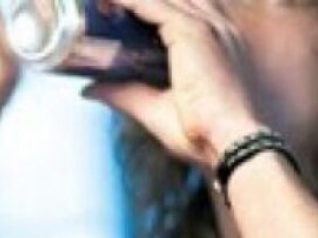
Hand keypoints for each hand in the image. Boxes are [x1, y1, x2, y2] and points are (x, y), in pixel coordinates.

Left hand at [82, 0, 263, 167]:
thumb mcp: (153, 107)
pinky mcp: (193, 33)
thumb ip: (124, 92)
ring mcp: (207, 27)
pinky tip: (107, 1)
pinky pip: (153, 5)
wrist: (226, 143)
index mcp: (215, 43)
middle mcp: (216, 28)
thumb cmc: (202, 133)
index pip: (182, 9)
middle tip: (102, 6)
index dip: (150, 6)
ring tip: (100, 2)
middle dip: (138, 1)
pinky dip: (129, 2)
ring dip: (131, 0)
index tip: (116, 11)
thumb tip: (91, 89)